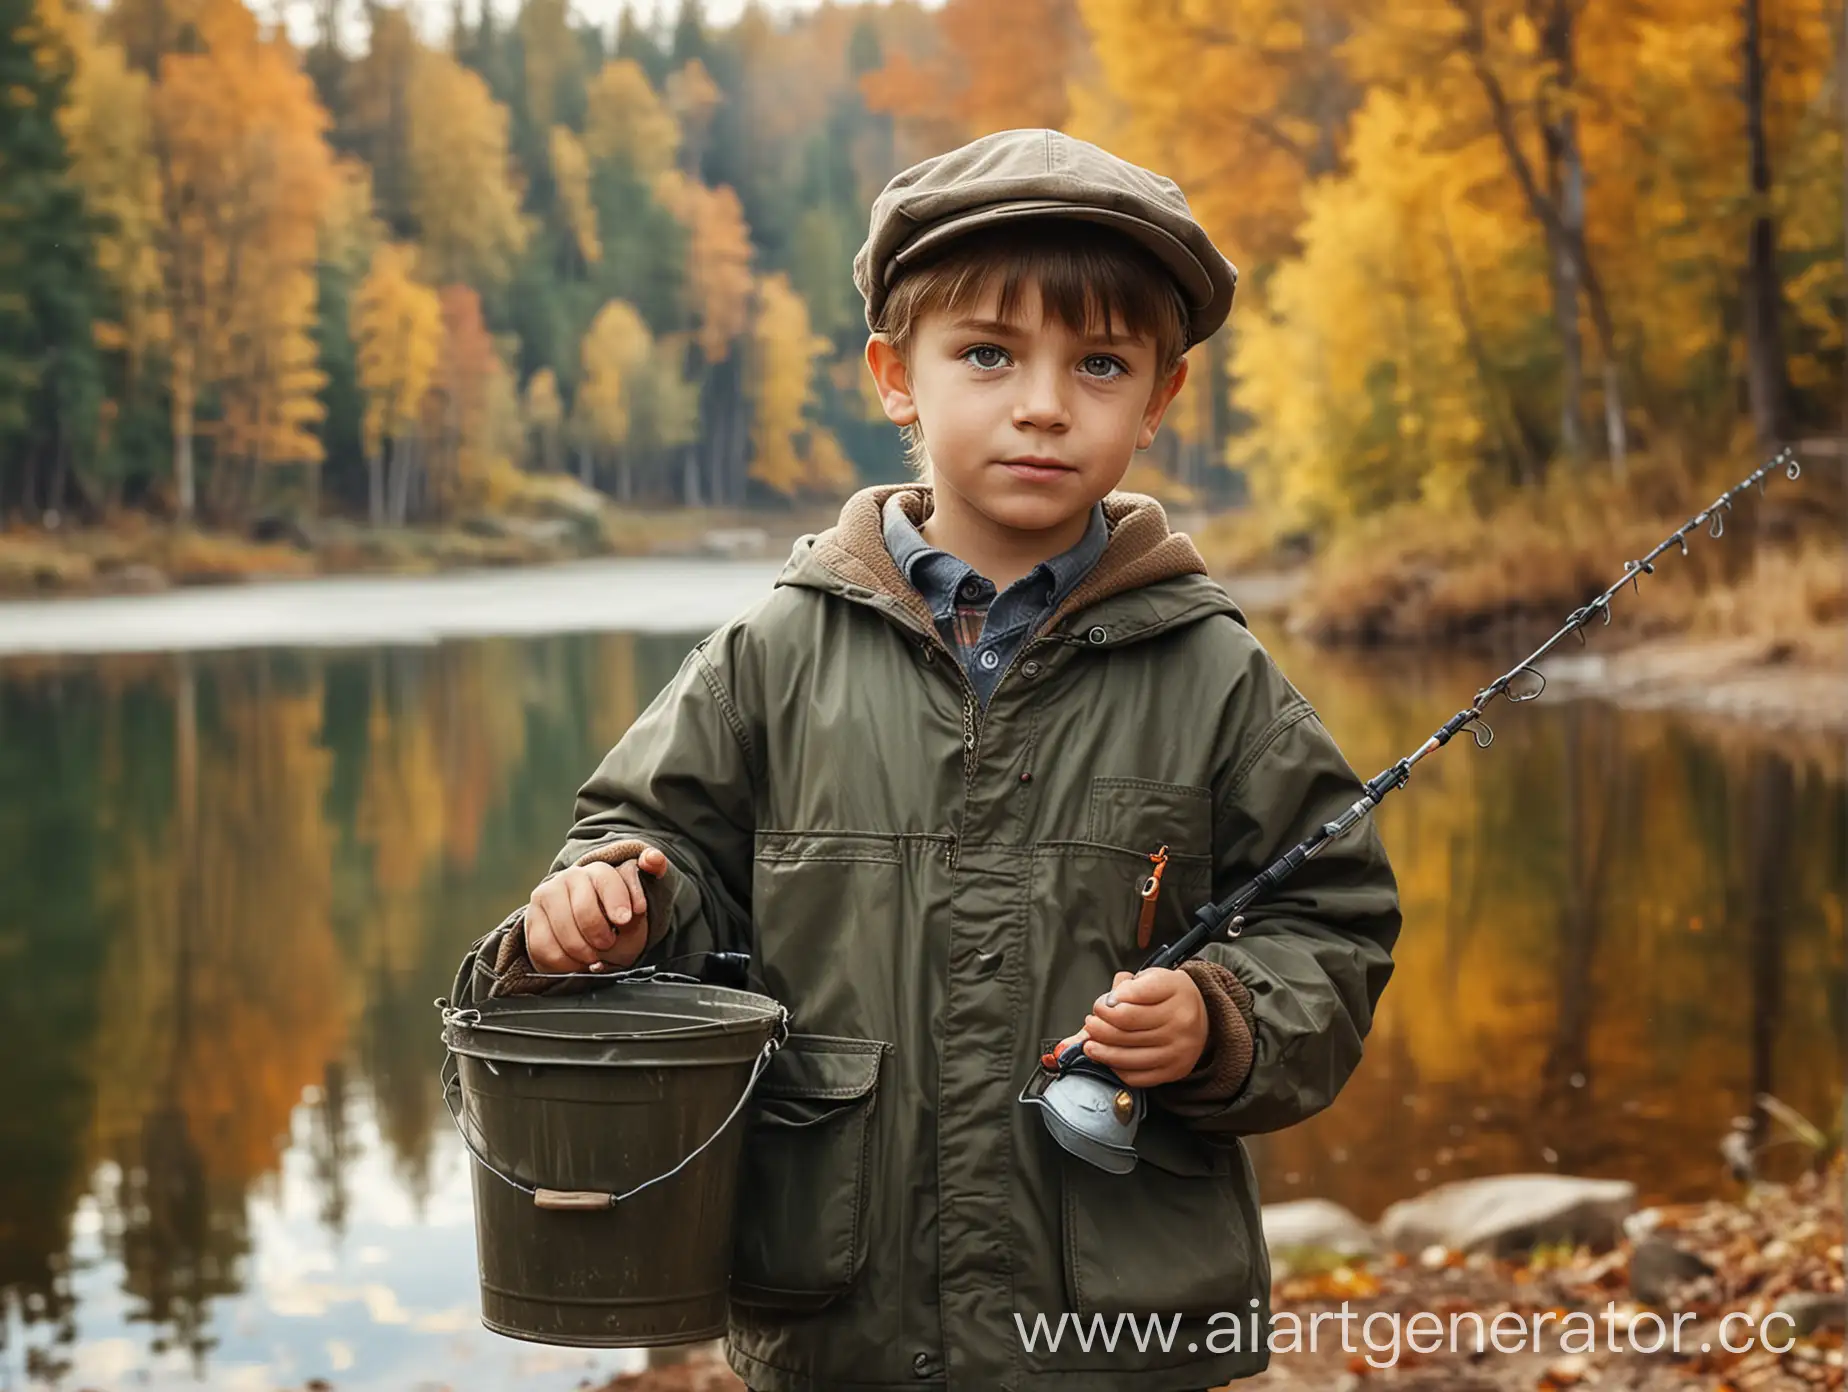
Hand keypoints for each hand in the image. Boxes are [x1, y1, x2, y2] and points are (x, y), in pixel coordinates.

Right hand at [524, 845, 669, 973]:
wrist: (588, 934)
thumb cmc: (617, 919)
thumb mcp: (639, 902)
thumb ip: (650, 877)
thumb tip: (654, 859)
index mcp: (599, 872)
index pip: (606, 879)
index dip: (616, 900)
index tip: (625, 919)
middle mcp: (570, 878)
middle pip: (584, 909)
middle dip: (600, 934)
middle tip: (608, 944)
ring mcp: (547, 896)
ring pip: (564, 930)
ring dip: (583, 951)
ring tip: (594, 956)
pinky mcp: (532, 919)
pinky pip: (545, 946)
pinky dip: (563, 962)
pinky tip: (575, 962)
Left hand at [1054, 967, 1208, 1087]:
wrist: (1204, 1018)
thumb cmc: (1168, 997)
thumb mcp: (1149, 980)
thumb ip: (1122, 990)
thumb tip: (1098, 1010)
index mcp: (1174, 989)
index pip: (1134, 996)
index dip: (1108, 1002)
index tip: (1101, 1005)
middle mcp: (1180, 1020)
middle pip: (1125, 1026)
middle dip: (1098, 1026)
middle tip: (1091, 1022)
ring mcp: (1178, 1048)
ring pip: (1128, 1055)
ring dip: (1101, 1051)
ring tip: (1090, 1044)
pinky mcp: (1174, 1070)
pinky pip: (1136, 1076)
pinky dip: (1115, 1069)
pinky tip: (1109, 1059)